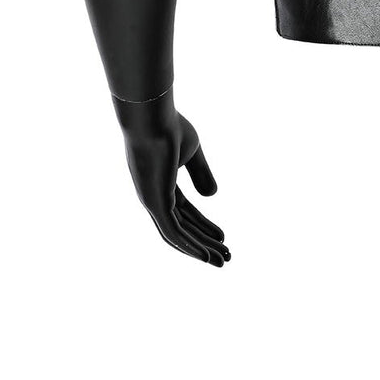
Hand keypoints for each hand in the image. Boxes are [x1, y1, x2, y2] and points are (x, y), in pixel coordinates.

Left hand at [112, 87, 229, 266]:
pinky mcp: (154, 202)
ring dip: (200, 250)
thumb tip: (213, 197)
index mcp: (161, 184)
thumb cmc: (170, 128)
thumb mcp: (193, 151)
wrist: (153, 117)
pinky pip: (173, 232)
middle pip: (183, 227)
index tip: (223, 236)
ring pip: (179, 235)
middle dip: (205, 242)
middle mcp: (154, 197)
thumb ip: (201, 174)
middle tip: (226, 256)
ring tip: (222, 262)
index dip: (204, 226)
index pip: (185, 212)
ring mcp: (152, 201)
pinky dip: (190, 246)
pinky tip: (206, 257)